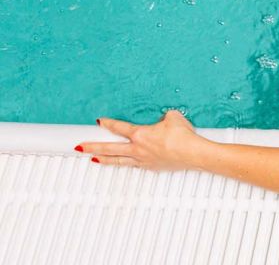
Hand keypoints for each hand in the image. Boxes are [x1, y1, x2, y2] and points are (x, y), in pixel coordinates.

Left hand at [77, 110, 206, 170]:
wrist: (192, 153)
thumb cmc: (182, 136)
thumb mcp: (173, 117)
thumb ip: (164, 117)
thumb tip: (164, 119)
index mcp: (140, 134)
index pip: (119, 128)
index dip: (107, 124)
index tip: (98, 122)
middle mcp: (137, 148)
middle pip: (110, 148)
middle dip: (93, 146)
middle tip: (79, 147)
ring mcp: (143, 160)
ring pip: (118, 160)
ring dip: (104, 159)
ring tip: (93, 160)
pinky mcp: (151, 167)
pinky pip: (133, 166)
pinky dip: (125, 164)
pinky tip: (123, 164)